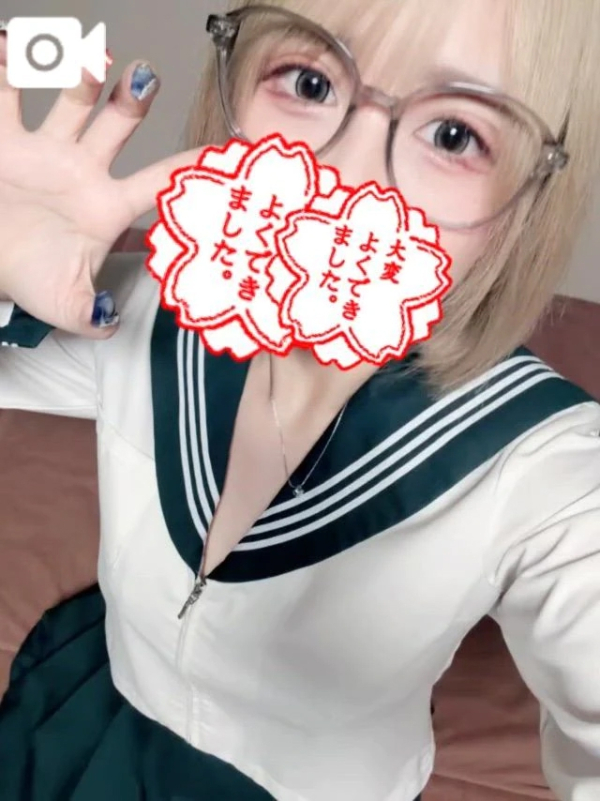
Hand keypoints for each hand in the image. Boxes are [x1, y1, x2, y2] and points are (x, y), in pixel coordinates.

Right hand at [0, 36, 202, 337]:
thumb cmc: (33, 280)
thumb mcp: (65, 304)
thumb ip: (90, 316)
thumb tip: (109, 324)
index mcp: (106, 206)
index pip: (157, 183)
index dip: (188, 168)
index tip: (221, 149)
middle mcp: (83, 170)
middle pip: (117, 126)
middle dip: (133, 101)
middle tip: (146, 79)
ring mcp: (46, 150)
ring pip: (69, 103)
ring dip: (82, 79)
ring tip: (93, 58)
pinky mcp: (5, 141)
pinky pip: (5, 98)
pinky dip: (7, 71)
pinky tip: (10, 47)